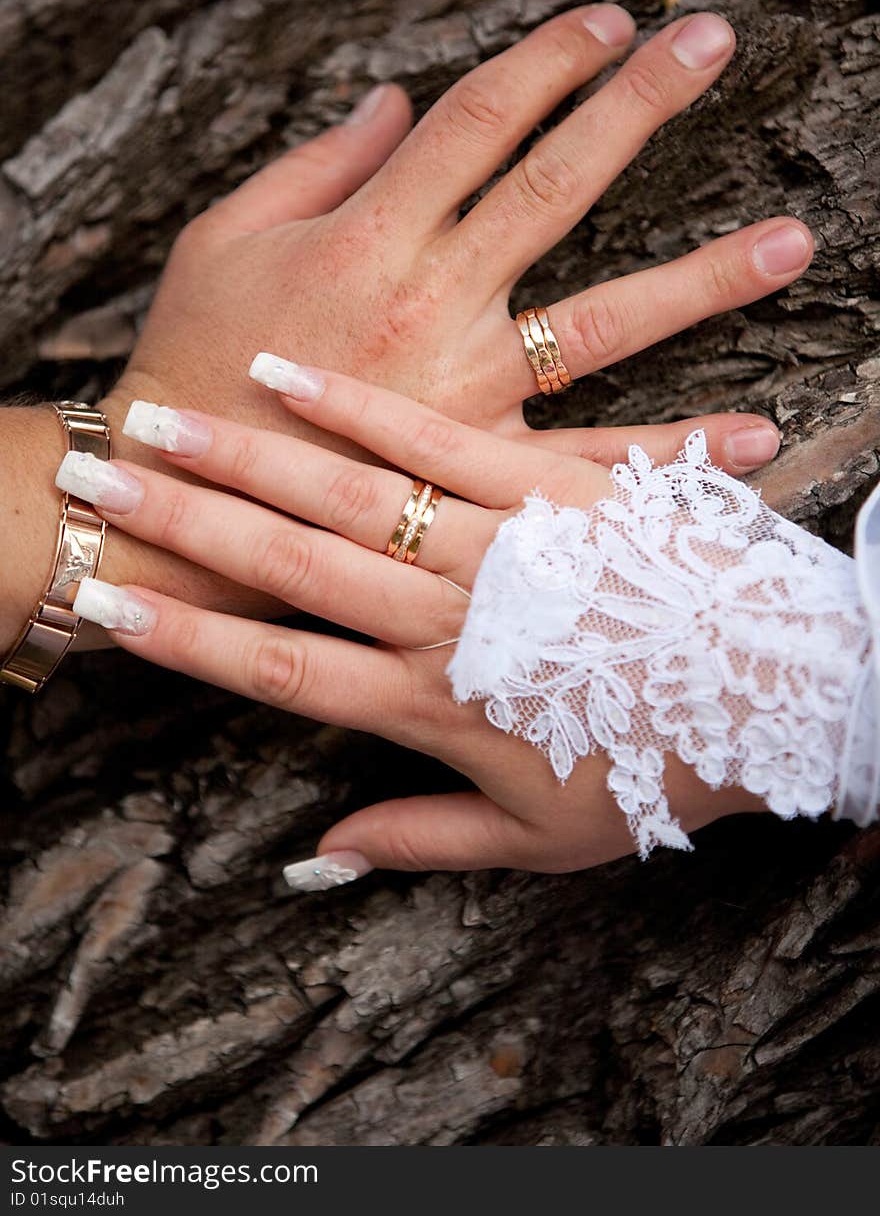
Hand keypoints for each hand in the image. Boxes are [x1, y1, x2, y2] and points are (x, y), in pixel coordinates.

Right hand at [62, 361, 763, 881]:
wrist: (780, 692)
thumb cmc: (656, 769)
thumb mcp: (535, 841)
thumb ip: (415, 842)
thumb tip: (312, 863)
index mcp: (428, 703)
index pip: (275, 668)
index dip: (182, 639)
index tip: (105, 609)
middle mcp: (441, 615)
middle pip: (283, 564)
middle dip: (178, 524)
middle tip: (92, 483)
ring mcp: (490, 542)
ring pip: (340, 493)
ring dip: (241, 456)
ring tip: (159, 420)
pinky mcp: (543, 485)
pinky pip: (435, 437)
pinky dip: (356, 406)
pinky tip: (287, 374)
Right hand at [99, 5, 811, 609]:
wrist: (183, 497)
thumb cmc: (193, 357)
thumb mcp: (223, 237)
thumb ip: (317, 163)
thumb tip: (399, 99)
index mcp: (367, 235)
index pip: (475, 122)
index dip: (546, 62)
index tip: (609, 22)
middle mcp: (431, 303)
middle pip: (552, 188)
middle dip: (635, 108)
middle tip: (711, 49)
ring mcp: (465, 392)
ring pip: (601, 323)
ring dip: (701, 279)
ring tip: (791, 243)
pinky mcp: (478, 471)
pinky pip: (586, 459)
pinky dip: (669, 448)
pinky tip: (750, 434)